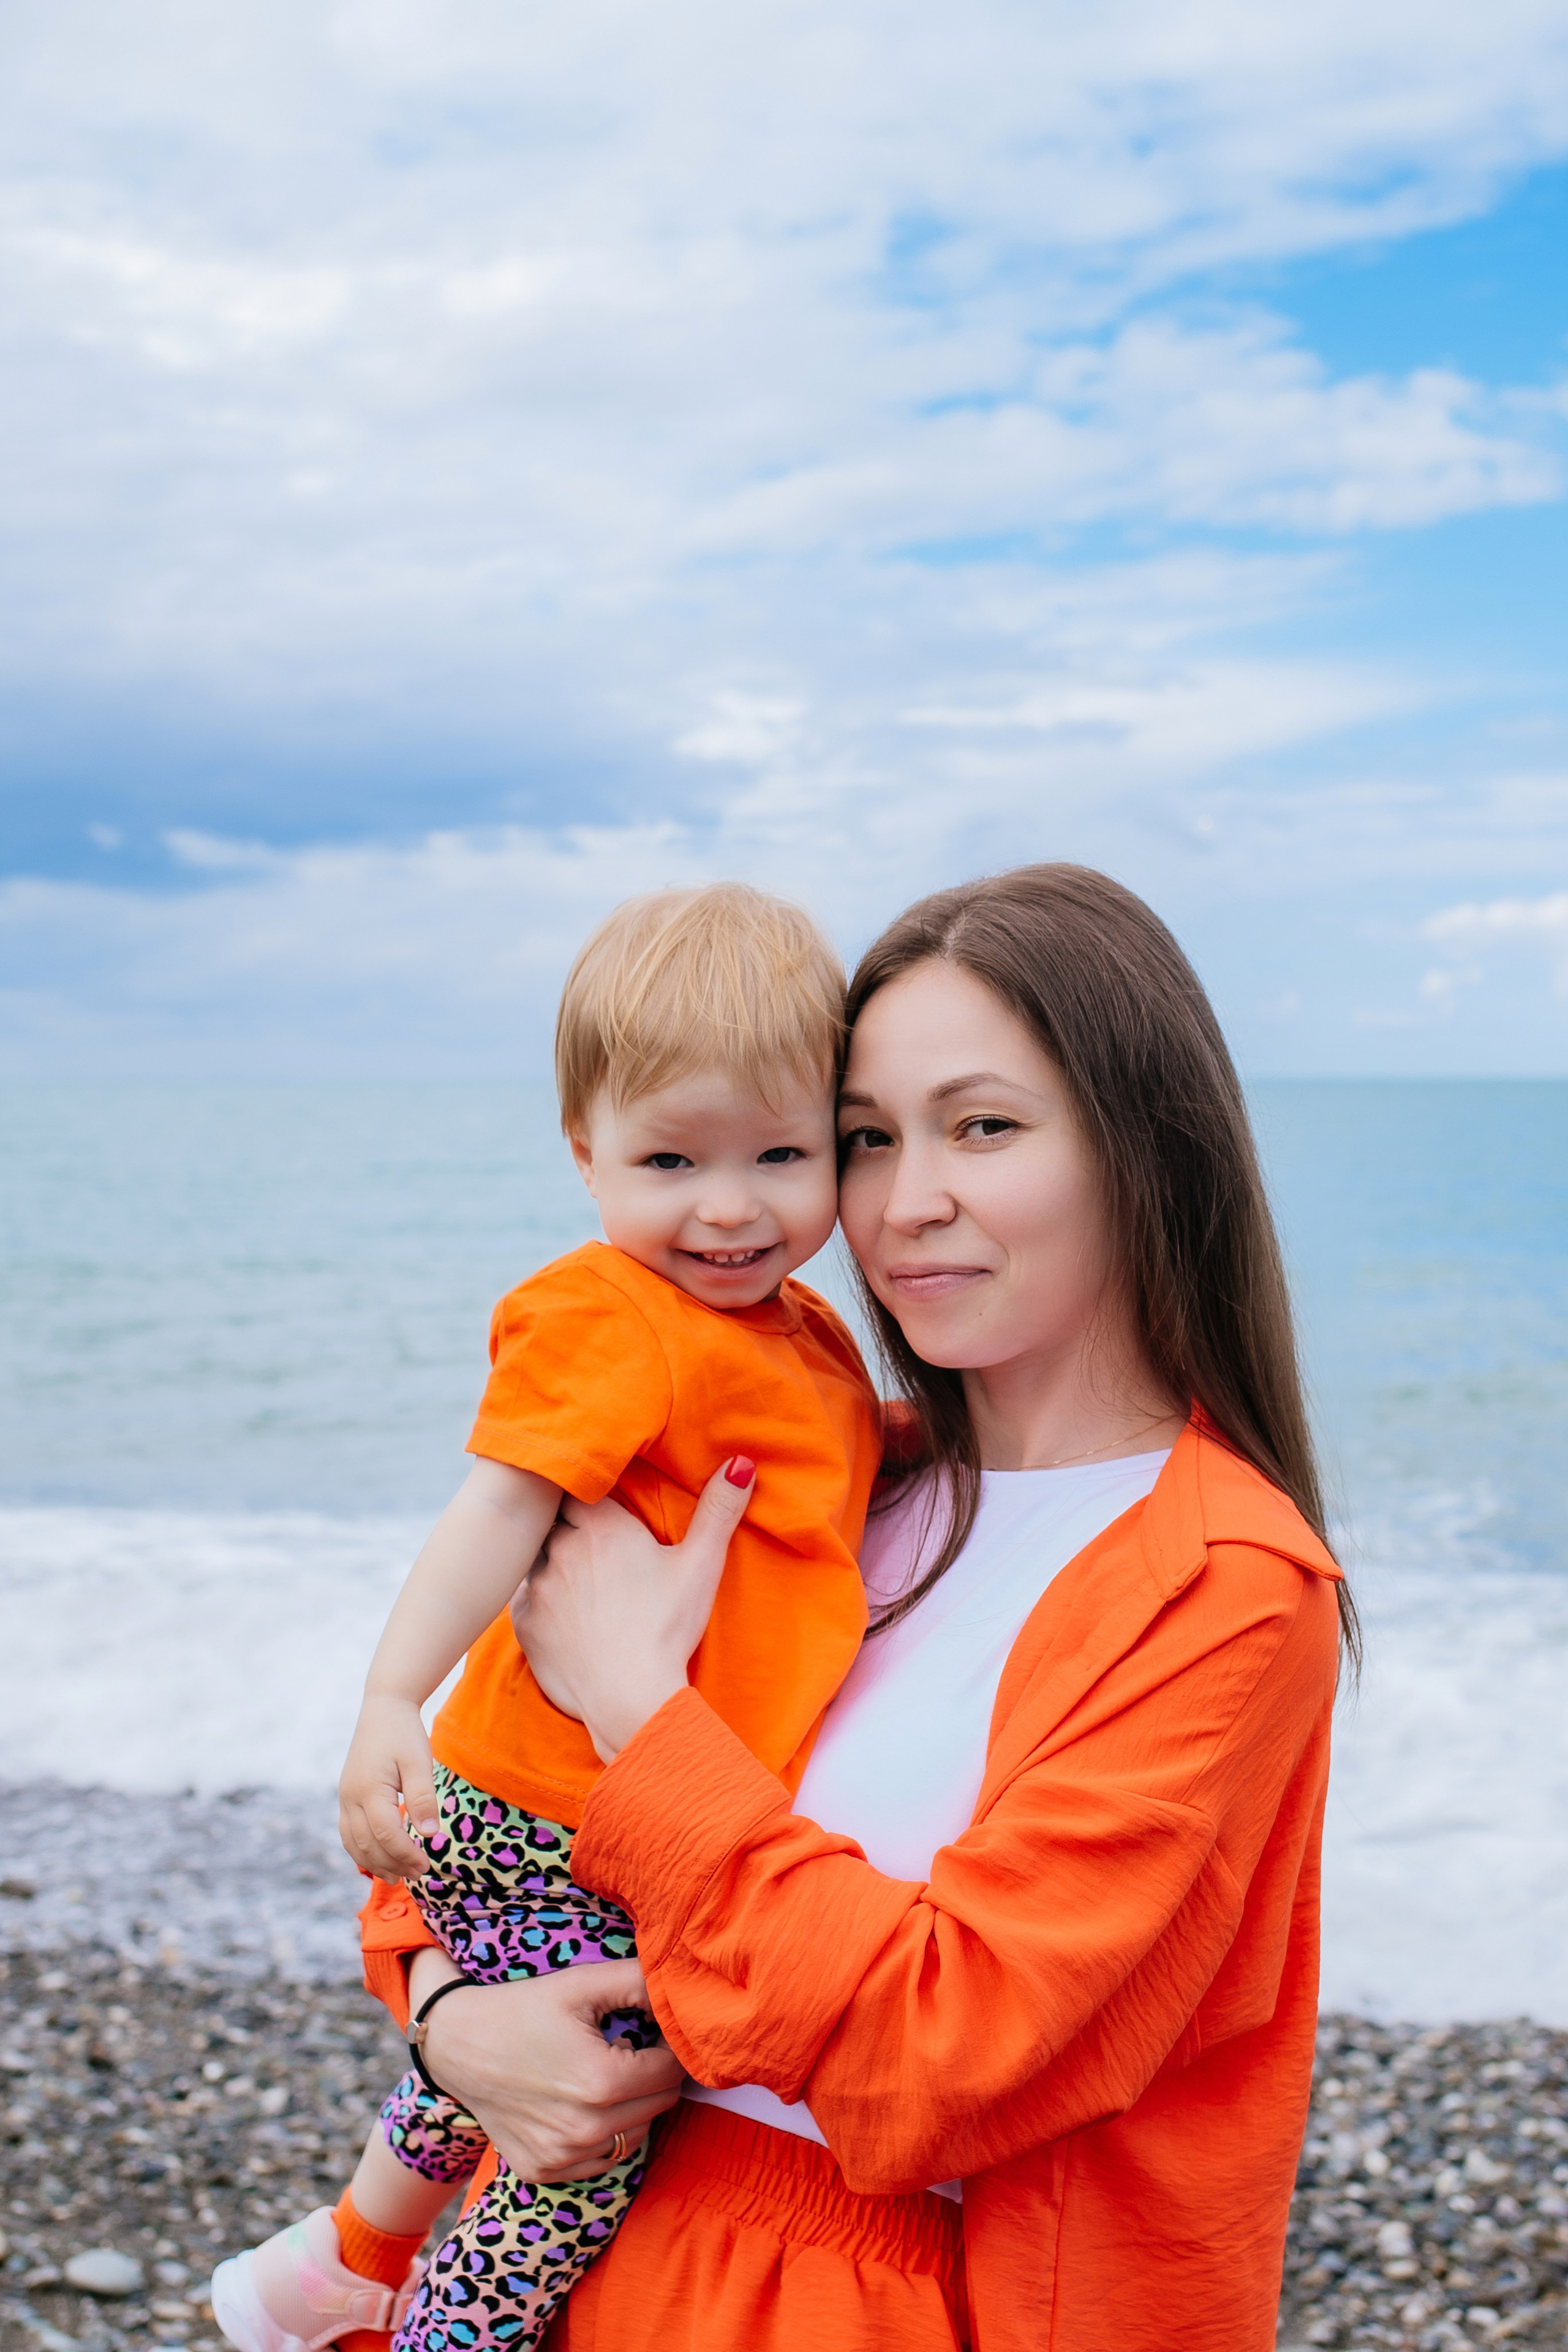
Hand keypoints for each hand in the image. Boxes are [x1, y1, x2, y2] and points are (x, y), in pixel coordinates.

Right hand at [339, 1694, 439, 1879]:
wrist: (383, 1708)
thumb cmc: (404, 1733)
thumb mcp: (419, 1761)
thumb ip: (423, 1797)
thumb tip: (429, 1834)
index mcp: (368, 1789)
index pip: (386, 1834)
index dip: (406, 1854)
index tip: (426, 1866)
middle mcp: (350, 1797)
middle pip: (367, 1844)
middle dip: (392, 1864)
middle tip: (418, 1875)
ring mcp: (345, 1797)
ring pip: (353, 1842)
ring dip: (374, 1863)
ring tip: (398, 1877)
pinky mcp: (347, 1796)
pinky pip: (348, 1832)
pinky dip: (362, 1850)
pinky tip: (379, 1859)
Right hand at [416, 1954, 683, 2181]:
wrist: (458, 2044)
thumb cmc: (523, 2009)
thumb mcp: (581, 1984)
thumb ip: (639, 1982)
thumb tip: (683, 1992)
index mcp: (601, 2083)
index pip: (672, 2071)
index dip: (670, 2045)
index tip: (654, 2029)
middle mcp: (585, 2131)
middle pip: (660, 2104)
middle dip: (653, 2074)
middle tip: (628, 2046)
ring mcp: (562, 2158)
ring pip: (635, 2134)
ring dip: (633, 2106)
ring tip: (602, 2072)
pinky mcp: (544, 2172)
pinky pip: (600, 2158)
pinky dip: (603, 2133)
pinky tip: (580, 2102)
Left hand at [510, 1457, 756, 1762]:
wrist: (629, 1695)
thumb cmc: (666, 1628)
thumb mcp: (700, 1565)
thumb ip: (718, 1510)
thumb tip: (740, 1463)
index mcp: (601, 1525)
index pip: (580, 1487)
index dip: (589, 1492)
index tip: (599, 1499)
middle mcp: (561, 1547)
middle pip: (553, 1518)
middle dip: (567, 1522)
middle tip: (589, 1538)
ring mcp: (538, 1585)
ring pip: (534, 1556)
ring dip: (550, 1559)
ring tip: (575, 1576)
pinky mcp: (524, 1623)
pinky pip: (523, 1596)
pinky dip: (540, 1599)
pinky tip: (562, 1611)